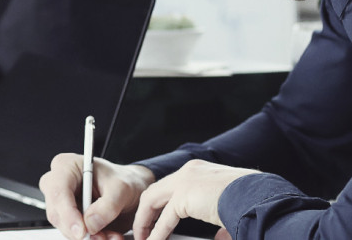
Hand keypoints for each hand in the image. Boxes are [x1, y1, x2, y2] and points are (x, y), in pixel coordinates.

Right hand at [39, 153, 154, 239]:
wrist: (131, 191)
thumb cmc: (122, 181)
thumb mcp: (121, 189)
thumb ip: (108, 206)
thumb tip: (90, 224)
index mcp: (66, 165)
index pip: (58, 192)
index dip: (67, 214)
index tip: (82, 231)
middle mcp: (58, 182)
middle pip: (56, 213)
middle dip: (79, 230)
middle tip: (102, 236)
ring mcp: (61, 201)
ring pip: (64, 227)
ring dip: (87, 236)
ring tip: (110, 234)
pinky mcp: (67, 217)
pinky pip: (72, 234)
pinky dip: (90, 238)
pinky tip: (105, 234)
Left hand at [132, 160, 256, 239]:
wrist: (261, 196)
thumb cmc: (254, 202)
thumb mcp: (234, 209)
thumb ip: (222, 225)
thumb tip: (220, 239)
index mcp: (201, 171)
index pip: (173, 186)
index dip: (163, 204)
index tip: (157, 218)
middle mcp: (189, 170)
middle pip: (157, 190)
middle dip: (147, 211)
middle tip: (143, 229)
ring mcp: (185, 180)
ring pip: (153, 199)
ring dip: (145, 220)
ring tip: (143, 237)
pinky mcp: (184, 195)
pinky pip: (165, 218)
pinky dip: (157, 231)